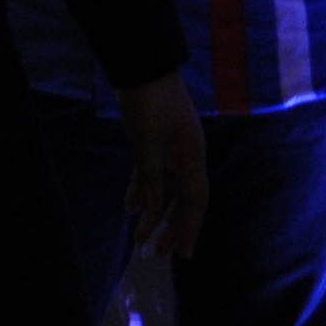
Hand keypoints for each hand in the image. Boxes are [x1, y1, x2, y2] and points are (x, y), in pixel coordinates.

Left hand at [123, 74, 210, 261]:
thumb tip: (154, 209)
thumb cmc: (150, 103)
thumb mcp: (148, 141)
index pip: (195, 200)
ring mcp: (169, 151)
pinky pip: (150, 176)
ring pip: (164, 191)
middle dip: (171, 227)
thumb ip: (151, 176)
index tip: (184, 254)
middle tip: (159, 255)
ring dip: (153, 214)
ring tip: (139, 239)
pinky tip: (130, 208)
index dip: (190, 228)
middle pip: (181, 200)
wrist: (142, 70)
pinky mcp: (154, 145)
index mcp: (191, 157)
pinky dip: (142, 191)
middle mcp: (184, 158)